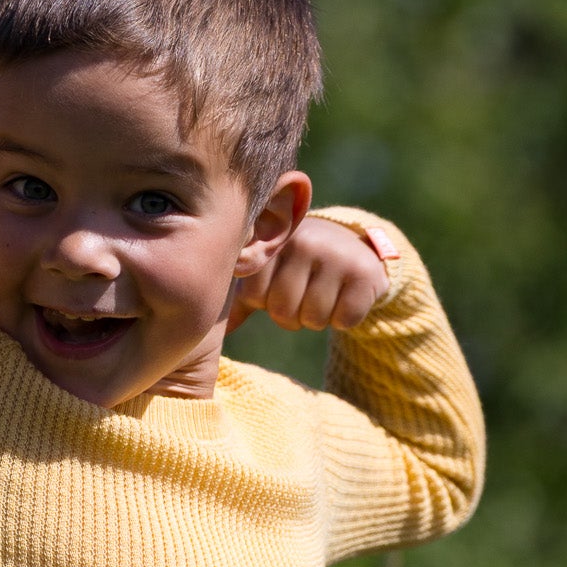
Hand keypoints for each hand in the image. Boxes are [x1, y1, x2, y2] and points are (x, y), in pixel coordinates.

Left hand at [228, 217, 389, 333]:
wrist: (358, 250)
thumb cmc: (300, 268)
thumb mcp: (270, 274)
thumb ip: (240, 296)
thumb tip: (202, 326)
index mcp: (273, 240)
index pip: (254, 295)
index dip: (267, 302)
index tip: (280, 284)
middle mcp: (304, 241)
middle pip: (282, 311)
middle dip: (292, 315)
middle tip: (305, 293)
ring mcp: (335, 254)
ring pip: (313, 319)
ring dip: (318, 318)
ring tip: (324, 292)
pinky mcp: (364, 273)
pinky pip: (344, 320)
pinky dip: (344, 319)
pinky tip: (345, 295)